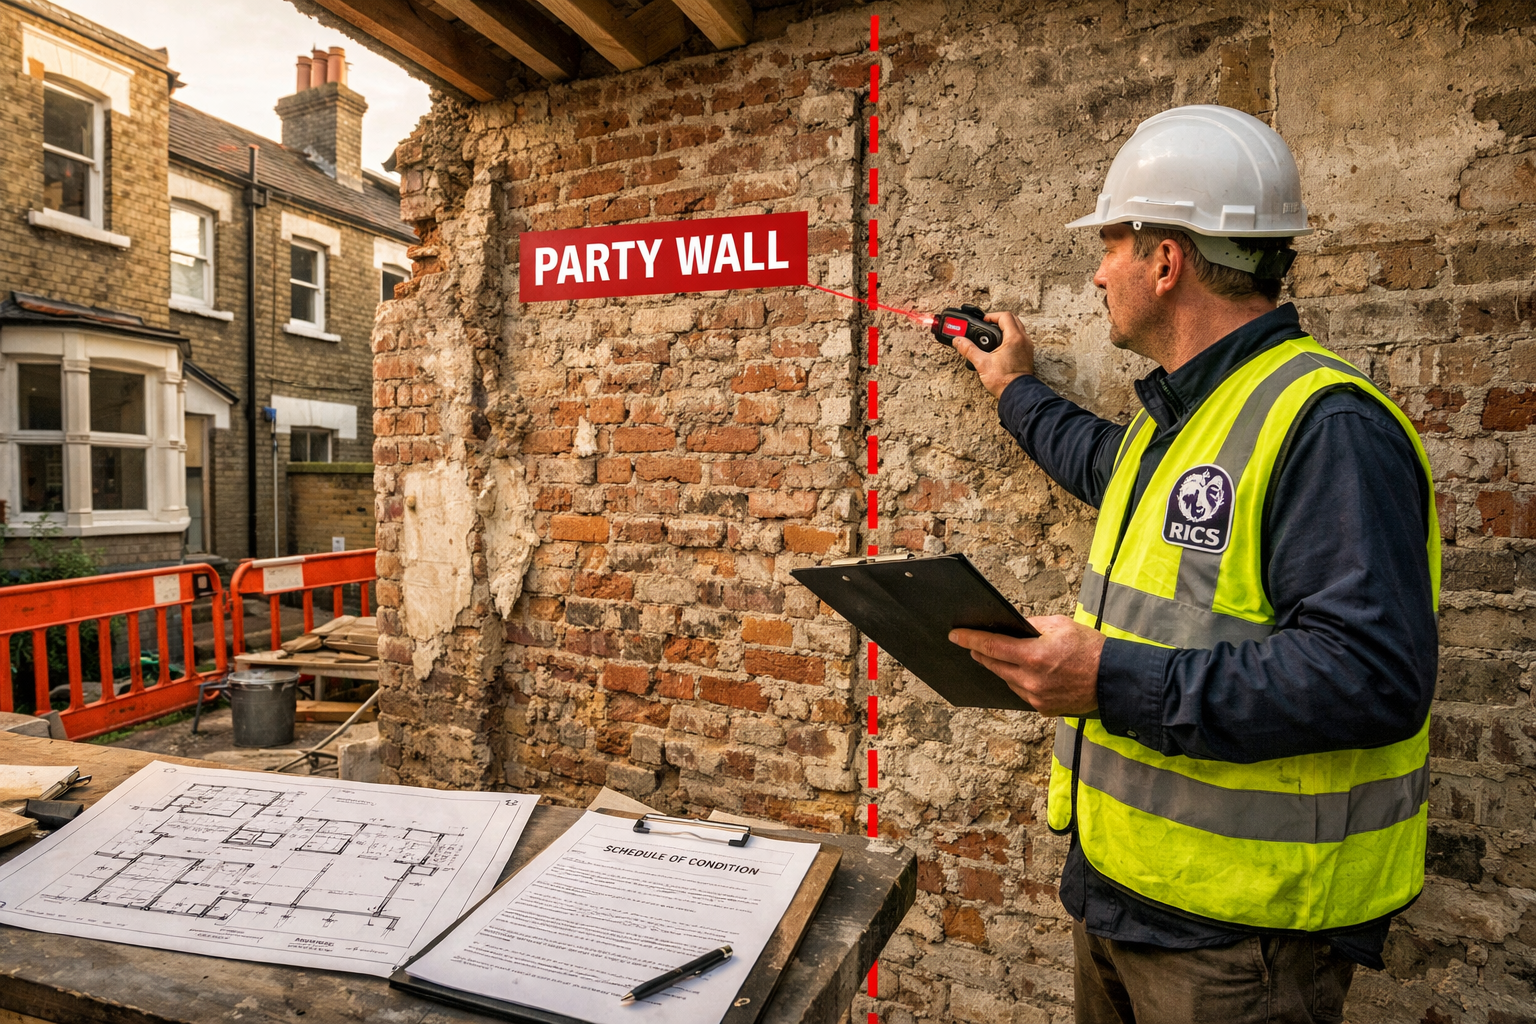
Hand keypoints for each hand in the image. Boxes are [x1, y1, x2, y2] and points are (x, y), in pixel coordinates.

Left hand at [949, 616, 1102, 716]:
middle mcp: (1031, 680)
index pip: (992, 646)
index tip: (955, 635)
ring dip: (1001, 668)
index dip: (970, 639)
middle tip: (971, 644)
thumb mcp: (1061, 626)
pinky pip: (1023, 693)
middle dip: (981, 653)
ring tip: (999, 656)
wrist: (1115, 681)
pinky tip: (1024, 672)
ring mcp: (1036, 697)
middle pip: (994, 665)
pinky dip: (1020, 681)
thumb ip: (1032, 625)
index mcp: (1034, 656)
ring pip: (1007, 680)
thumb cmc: (1091, 650)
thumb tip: (1011, 625)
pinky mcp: (1044, 709)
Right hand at [951, 310, 1034, 398]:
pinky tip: (1001, 347)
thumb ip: (969, 349)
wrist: (1017, 394)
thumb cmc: (1004, 381)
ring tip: (993, 335)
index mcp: (1014, 338)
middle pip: (1013, 320)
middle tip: (987, 325)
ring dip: (1006, 328)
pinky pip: (1020, 339)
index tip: (983, 321)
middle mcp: (1023, 340)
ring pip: (1018, 329)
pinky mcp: (1027, 355)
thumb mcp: (982, 363)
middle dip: (999, 320)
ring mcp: (1027, 348)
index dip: (992, 316)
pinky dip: (1011, 337)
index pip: (1005, 316)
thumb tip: (958, 341)